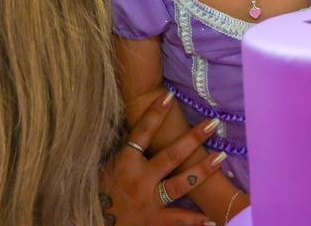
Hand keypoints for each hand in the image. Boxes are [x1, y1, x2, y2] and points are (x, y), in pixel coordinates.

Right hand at [102, 92, 226, 225]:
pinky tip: (213, 216)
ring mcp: (149, 201)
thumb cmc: (96, 194)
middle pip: (171, 155)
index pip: (142, 132)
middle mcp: (140, 179)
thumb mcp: (104, 167)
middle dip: (192, 138)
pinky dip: (196, 219)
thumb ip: (121, 151)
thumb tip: (132, 126)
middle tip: (212, 124)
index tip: (169, 96)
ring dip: (202, 170)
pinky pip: (179, 219)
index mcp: (124, 163)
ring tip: (221, 158)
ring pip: (180, 184)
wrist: (90, 223)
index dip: (155, 114)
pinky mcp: (154, 221)